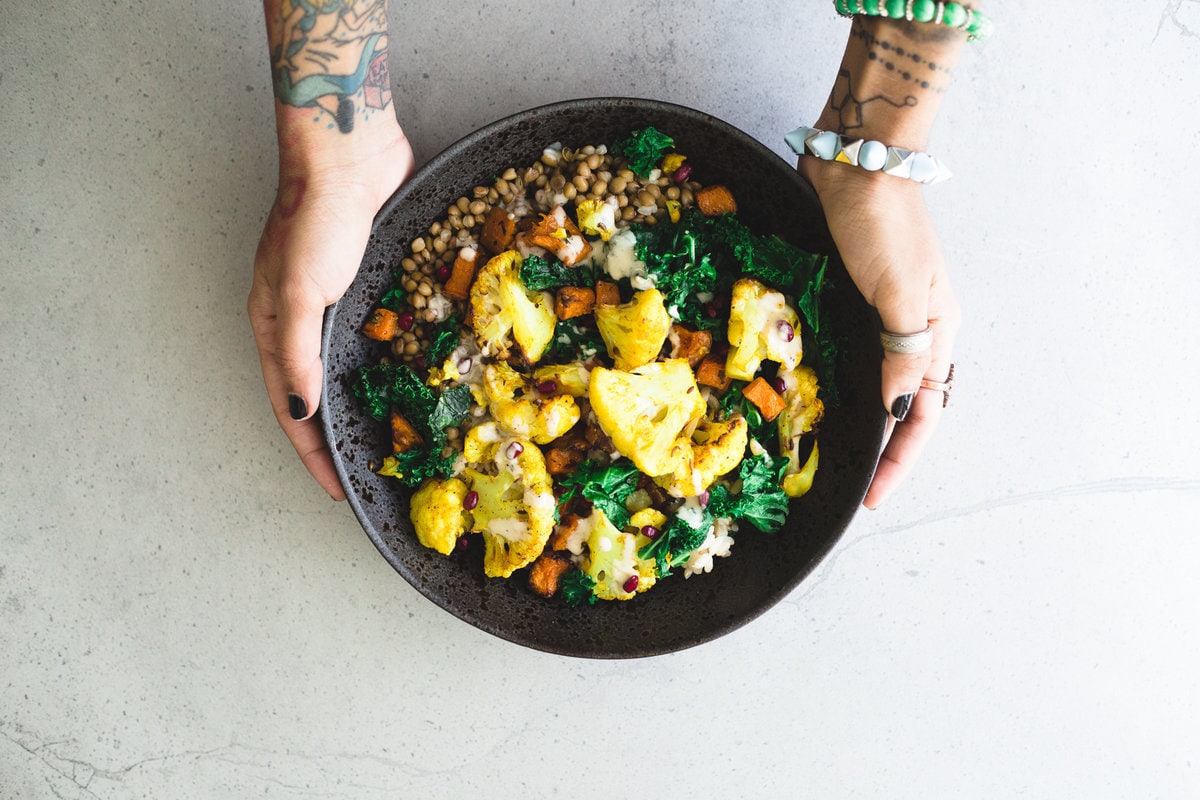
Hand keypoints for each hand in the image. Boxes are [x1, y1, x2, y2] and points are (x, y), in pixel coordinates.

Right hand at [249, 133, 413, 498]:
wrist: (350, 154)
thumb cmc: (318, 218)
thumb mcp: (300, 290)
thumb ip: (297, 352)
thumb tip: (298, 410)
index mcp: (274, 326)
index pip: (291, 409)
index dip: (313, 454)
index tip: (340, 492)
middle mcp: (304, 321)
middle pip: (319, 396)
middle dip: (339, 438)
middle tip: (372, 473)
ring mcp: (337, 303)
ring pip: (350, 370)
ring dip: (367, 404)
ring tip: (396, 437)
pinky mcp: (371, 284)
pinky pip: (379, 337)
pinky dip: (392, 364)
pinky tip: (414, 380)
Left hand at [800, 158, 960, 508]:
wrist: (858, 160)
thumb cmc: (883, 224)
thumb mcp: (898, 291)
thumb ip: (902, 350)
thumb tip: (898, 408)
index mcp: (937, 331)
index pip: (926, 412)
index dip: (901, 458)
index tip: (874, 495)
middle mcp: (915, 328)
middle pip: (907, 405)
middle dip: (886, 449)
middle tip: (853, 484)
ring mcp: (884, 312)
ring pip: (879, 381)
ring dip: (863, 418)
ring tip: (835, 453)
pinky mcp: (853, 295)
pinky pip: (853, 352)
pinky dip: (841, 380)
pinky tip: (818, 394)